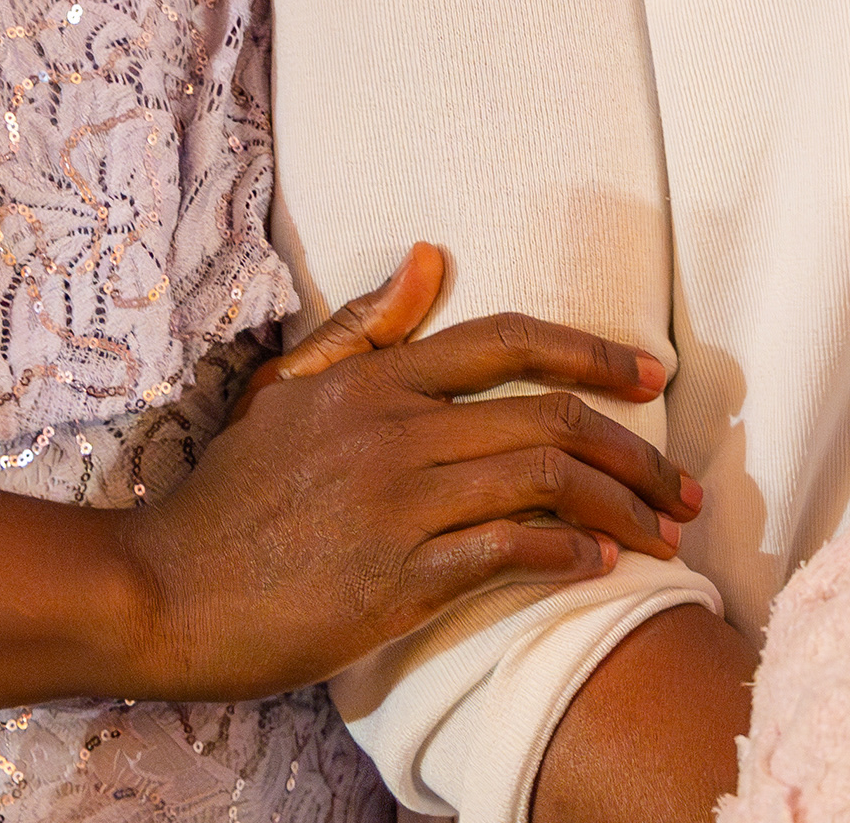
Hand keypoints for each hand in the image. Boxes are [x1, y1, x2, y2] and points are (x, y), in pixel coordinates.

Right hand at [112, 244, 700, 702]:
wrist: (165, 592)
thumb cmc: (230, 499)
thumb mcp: (284, 393)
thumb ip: (362, 329)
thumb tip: (428, 257)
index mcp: (373, 380)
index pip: (506, 341)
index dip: (594, 351)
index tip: (655, 374)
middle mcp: (394, 431)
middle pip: (549, 417)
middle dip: (635, 452)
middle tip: (684, 488)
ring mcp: (397, 504)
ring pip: (545, 482)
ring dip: (621, 509)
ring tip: (660, 535)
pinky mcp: (397, 579)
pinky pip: (508, 553)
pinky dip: (564, 555)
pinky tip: (593, 565)